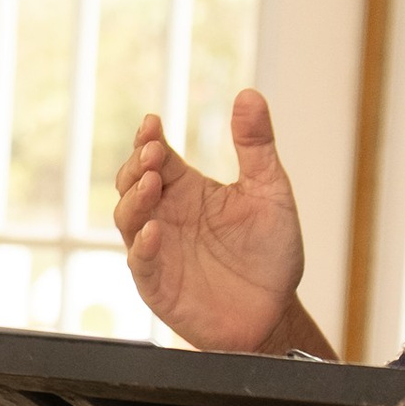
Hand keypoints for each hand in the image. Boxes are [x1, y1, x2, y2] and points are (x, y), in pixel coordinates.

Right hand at [113, 89, 304, 353]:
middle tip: (153, 152)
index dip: (149, 138)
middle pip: (132, 181)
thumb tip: (249, 94)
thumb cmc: (271, 252)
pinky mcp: (159, 285)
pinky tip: (155, 231)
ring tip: (152, 183)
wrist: (277, 311)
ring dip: (135, 198)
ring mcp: (159, 250)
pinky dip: (143, 247)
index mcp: (187, 189)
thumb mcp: (270, 191)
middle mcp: (166, 215)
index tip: (152, 123)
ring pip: (127, 218)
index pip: (157, 156)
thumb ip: (256, 145)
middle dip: (137, 165)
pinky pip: (140, 264)